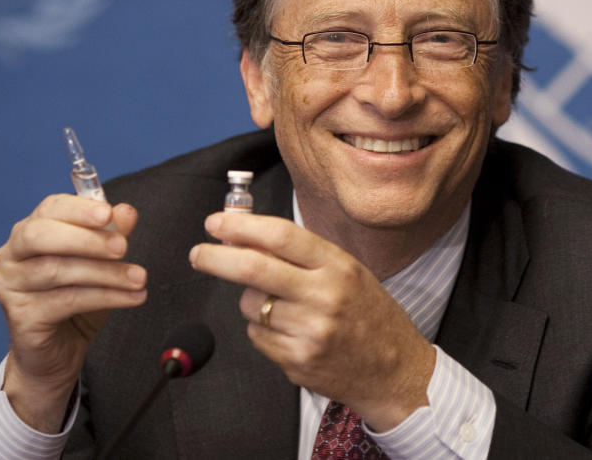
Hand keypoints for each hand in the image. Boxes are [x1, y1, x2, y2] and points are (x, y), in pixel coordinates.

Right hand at [0, 194, 145, 431]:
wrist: (57, 352)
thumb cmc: (76, 300)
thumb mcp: (100, 263)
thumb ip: (111, 235)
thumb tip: (125, 211)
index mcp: (28, 233)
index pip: (49, 209)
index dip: (79, 209)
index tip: (109, 214)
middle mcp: (11, 256)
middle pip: (41, 236)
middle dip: (87, 239)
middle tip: (124, 247)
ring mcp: (10, 287)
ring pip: (57, 270)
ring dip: (105, 273)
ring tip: (139, 278)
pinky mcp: (20, 317)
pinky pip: (66, 301)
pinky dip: (105, 297)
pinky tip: (131, 298)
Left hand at [190, 212, 435, 431]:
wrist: (392, 369)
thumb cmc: (367, 312)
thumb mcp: (346, 270)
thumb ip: (301, 254)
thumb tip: (246, 235)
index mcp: (338, 266)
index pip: (281, 236)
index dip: (241, 226)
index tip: (216, 223)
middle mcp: (324, 296)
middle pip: (253, 268)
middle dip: (216, 258)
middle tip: (199, 253)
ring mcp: (310, 332)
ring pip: (251, 305)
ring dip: (252, 300)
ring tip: (283, 306)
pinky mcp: (297, 362)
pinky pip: (257, 335)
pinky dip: (263, 329)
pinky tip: (290, 331)